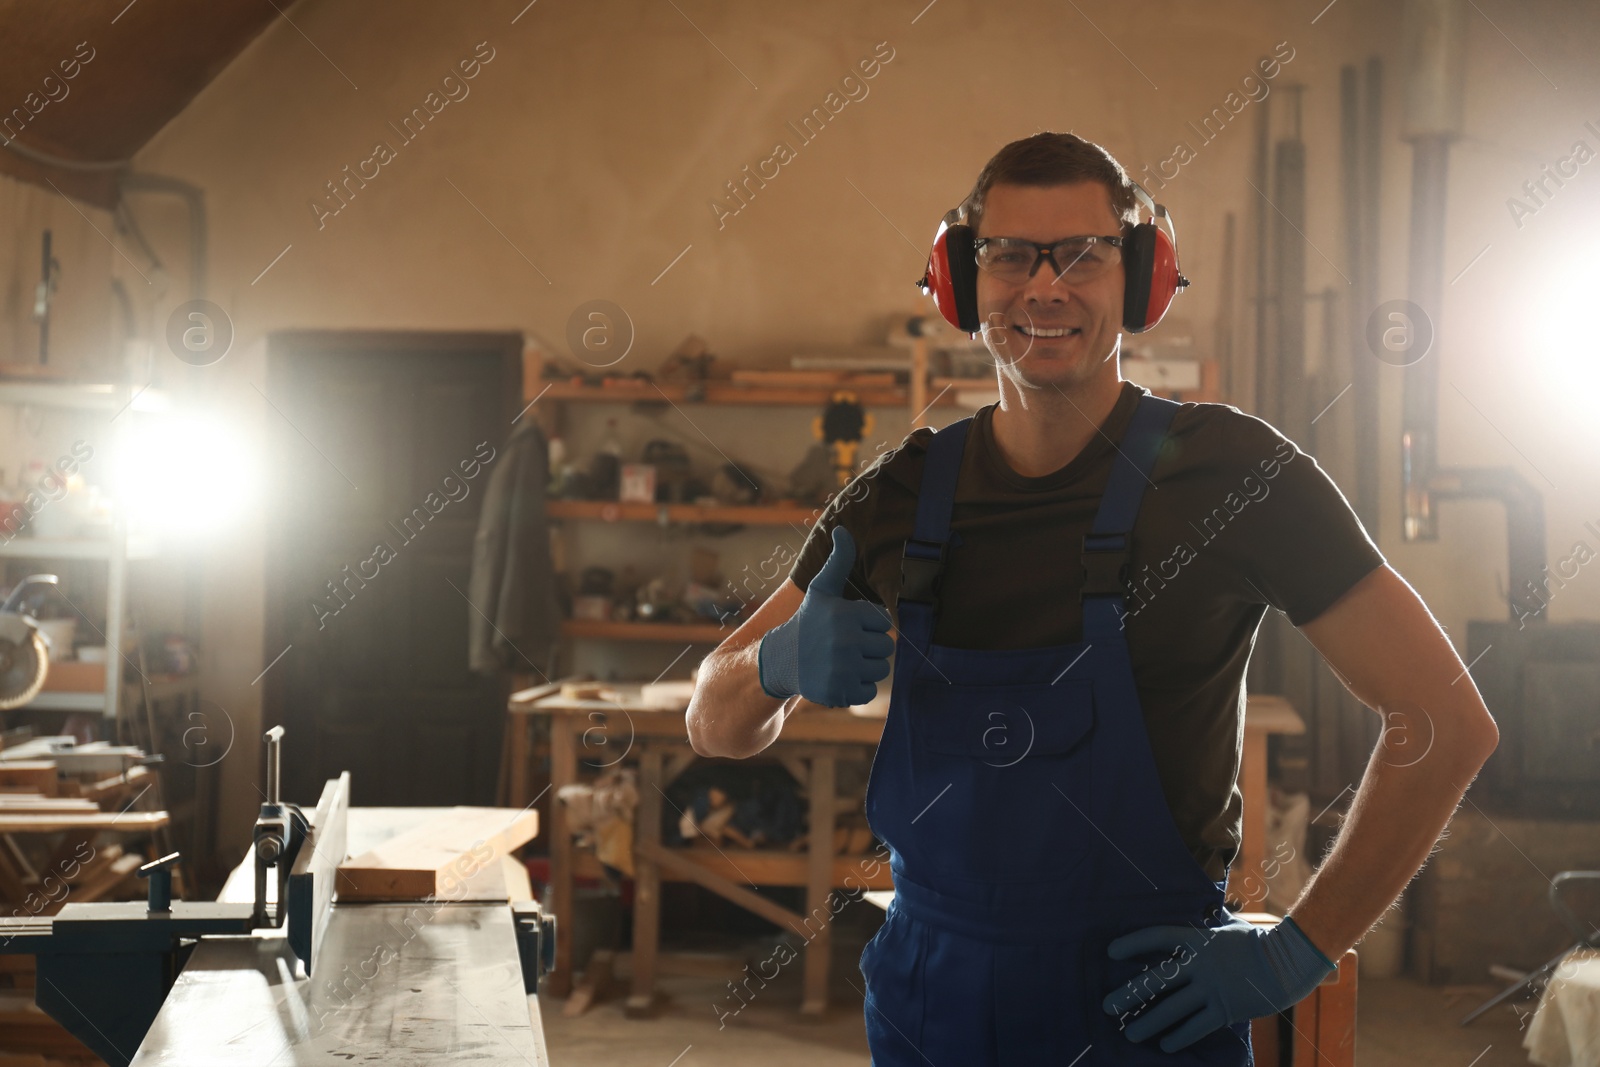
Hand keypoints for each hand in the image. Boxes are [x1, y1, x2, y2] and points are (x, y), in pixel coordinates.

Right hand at [758, 526, 892, 706]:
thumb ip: (838, 561)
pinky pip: (868, 692)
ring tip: (841, 661)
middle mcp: (844, 641)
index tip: (847, 626)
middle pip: (885, 648)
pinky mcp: (839, 692)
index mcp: (845, 614)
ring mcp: (842, 668)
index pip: (883, 622)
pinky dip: (856, 688)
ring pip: (879, 670)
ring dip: (864, 668)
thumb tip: (843, 529)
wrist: (781, 659)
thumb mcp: (822, 589)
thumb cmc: (809, 621)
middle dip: (868, 648)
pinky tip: (837, 677)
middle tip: (844, 646)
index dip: (868, 624)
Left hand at [1101, 915, 1335, 1052]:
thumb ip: (1209, 919)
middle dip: (1129, 994)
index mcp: (1197, 939)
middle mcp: (1199, 964)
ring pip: (1172, 1008)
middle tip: (1107, 1006)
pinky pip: (1197, 1027)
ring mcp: (1212, 988)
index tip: (1111, 951)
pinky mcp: (1225, 1009)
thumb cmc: (1256, 939)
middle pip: (1156, 979)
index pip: (1157, 936)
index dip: (1132, 943)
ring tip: (1130, 1033)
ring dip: (1148, 1022)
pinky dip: (1179, 1037)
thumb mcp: (1227, 924)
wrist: (1288, 962)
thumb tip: (1203, 902)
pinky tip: (1165, 1044)